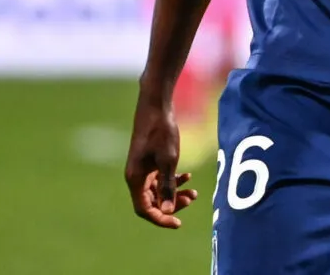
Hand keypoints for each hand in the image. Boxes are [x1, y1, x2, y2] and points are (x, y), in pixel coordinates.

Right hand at [125, 88, 199, 227]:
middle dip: (171, 205)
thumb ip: (167, 187)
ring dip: (174, 194)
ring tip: (193, 192)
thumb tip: (167, 212)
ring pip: (157, 191)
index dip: (161, 219)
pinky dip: (173, 181)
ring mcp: (142, 169)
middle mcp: (136, 176)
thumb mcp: (168, 160)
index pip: (145, 210)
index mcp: (135, 179)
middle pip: (151, 202)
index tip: (178, 223)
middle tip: (191, 199)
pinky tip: (187, 177)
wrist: (155, 105)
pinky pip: (159, 179)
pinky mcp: (149, 161)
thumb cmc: (161, 131)